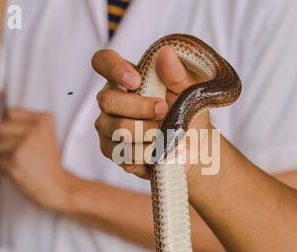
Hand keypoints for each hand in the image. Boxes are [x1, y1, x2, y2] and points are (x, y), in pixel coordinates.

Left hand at [0, 108, 75, 211]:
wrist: (56, 185)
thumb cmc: (45, 162)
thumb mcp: (40, 137)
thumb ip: (13, 128)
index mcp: (44, 120)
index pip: (10, 113)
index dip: (11, 127)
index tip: (26, 139)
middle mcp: (36, 128)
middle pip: (0, 127)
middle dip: (5, 142)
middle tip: (25, 153)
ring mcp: (26, 143)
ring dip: (4, 155)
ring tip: (23, 162)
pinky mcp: (16, 159)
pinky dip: (5, 167)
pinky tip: (21, 170)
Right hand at [91, 45, 209, 179]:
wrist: (193, 147)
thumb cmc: (187, 113)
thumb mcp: (189, 91)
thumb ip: (176, 74)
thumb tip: (166, 52)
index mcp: (125, 77)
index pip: (103, 61)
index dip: (113, 68)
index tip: (136, 80)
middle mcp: (111, 100)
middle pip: (107, 100)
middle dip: (139, 108)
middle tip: (164, 111)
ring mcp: (108, 126)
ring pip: (117, 129)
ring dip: (149, 134)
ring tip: (171, 137)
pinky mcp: (112, 151)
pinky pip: (123, 154)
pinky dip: (149, 154)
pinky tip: (163, 152)